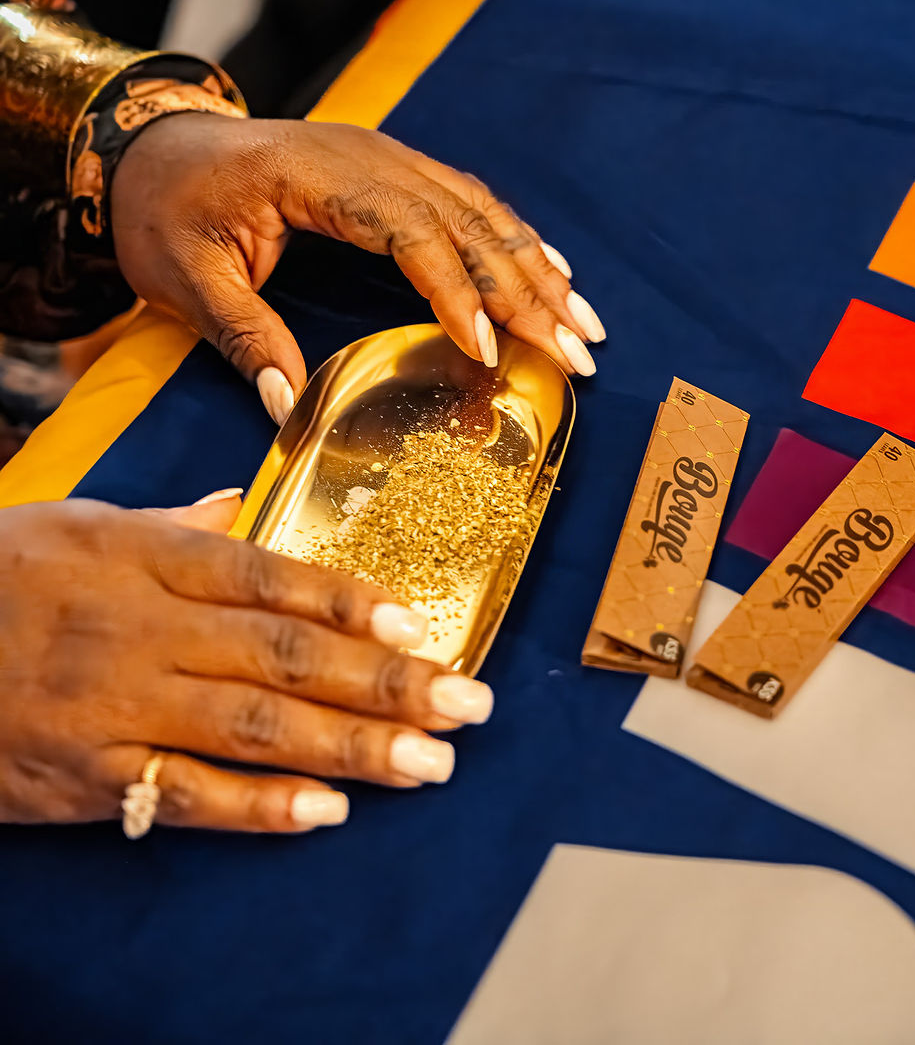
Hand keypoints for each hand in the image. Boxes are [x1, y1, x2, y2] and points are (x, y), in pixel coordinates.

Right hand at [0, 496, 493, 832]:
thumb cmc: (2, 574)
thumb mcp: (85, 523)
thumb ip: (176, 523)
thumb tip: (245, 504)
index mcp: (146, 557)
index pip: (267, 575)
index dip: (348, 600)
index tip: (418, 622)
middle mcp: (142, 628)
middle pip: (283, 655)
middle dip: (384, 683)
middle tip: (466, 704)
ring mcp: (115, 705)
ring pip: (253, 727)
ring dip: (352, 747)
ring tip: (430, 762)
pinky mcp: (87, 776)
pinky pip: (182, 796)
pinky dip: (259, 808)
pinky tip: (326, 812)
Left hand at [110, 115, 603, 421]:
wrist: (152, 146)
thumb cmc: (166, 209)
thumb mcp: (185, 278)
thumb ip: (241, 336)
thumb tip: (288, 408)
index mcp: (315, 174)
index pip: (407, 230)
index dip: (455, 289)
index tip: (490, 348)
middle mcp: (365, 156)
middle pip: (464, 220)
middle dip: (525, 288)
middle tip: (576, 349)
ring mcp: (383, 156)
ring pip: (478, 209)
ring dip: (534, 266)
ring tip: (583, 321)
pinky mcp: (389, 168)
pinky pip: (465, 200)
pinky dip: (511, 239)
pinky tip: (548, 270)